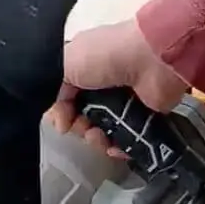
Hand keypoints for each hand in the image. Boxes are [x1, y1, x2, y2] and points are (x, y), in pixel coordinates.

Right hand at [45, 18, 188, 156]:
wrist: (151, 59)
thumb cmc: (105, 55)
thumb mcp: (66, 62)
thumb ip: (54, 91)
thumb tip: (61, 122)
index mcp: (84, 66)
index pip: (66, 96)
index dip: (61, 112)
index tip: (61, 122)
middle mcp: (103, 83)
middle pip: (83, 116)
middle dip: (78, 127)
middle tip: (81, 127)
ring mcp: (125, 101)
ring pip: (103, 130)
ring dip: (95, 139)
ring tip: (97, 136)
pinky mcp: (144, 116)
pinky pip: (126, 139)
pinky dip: (117, 147)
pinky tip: (113, 147)